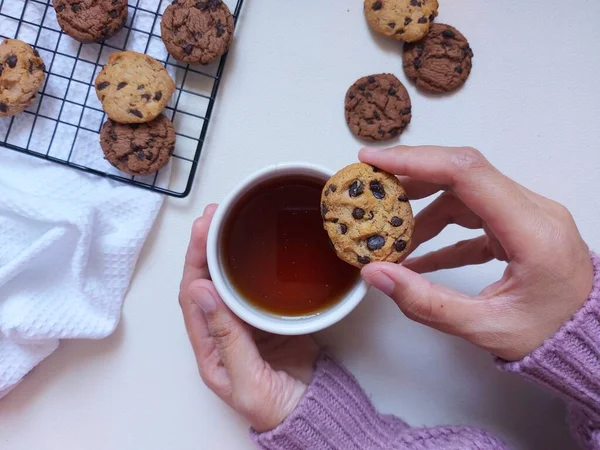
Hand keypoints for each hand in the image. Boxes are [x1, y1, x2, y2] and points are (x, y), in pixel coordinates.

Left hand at [179, 205, 319, 431]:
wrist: (313, 412)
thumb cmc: (275, 407)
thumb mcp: (248, 379)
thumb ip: (226, 338)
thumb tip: (201, 291)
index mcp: (209, 348)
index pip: (193, 297)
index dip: (194, 262)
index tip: (202, 232)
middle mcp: (221, 330)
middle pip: (207, 281)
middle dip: (205, 247)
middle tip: (214, 215)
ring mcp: (245, 322)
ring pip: (228, 280)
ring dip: (224, 251)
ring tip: (227, 220)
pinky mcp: (267, 318)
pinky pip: (252, 286)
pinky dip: (250, 263)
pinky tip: (254, 245)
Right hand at [359, 146, 593, 360]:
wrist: (590, 339)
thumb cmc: (550, 336)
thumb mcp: (484, 328)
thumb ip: (426, 302)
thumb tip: (375, 273)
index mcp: (532, 231)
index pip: (467, 173)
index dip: (416, 161)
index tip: (373, 161)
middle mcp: (533, 211)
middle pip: (463, 172)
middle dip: (411, 177)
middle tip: (370, 190)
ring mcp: (527, 215)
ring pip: (464, 191)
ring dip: (423, 209)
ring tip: (390, 236)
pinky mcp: (518, 227)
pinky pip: (472, 216)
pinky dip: (441, 230)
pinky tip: (417, 257)